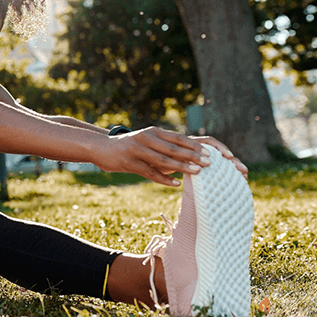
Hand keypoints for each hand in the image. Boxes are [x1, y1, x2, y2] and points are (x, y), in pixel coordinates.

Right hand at [95, 127, 240, 186]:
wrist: (101, 148)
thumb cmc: (129, 148)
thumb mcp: (148, 143)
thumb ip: (165, 147)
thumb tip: (189, 156)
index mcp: (155, 132)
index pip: (182, 138)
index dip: (198, 146)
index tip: (215, 154)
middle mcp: (148, 138)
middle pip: (175, 147)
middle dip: (194, 155)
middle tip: (211, 163)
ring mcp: (138, 150)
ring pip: (164, 159)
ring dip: (182, 165)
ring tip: (198, 172)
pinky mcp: (129, 162)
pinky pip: (149, 172)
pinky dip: (163, 178)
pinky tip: (176, 184)